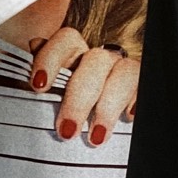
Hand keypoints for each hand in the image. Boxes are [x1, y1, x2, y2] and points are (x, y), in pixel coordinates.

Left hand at [28, 28, 138, 144]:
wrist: (88, 123)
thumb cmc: (61, 105)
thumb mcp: (46, 91)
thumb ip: (40, 73)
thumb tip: (34, 45)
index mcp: (74, 52)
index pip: (66, 40)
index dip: (51, 58)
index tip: (38, 86)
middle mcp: (101, 58)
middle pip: (96, 61)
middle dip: (79, 98)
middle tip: (67, 130)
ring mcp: (123, 70)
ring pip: (125, 73)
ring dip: (109, 106)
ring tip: (96, 137)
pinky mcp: (139, 87)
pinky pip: (143, 87)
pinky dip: (135, 101)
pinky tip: (127, 118)